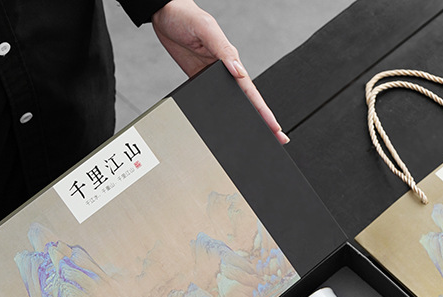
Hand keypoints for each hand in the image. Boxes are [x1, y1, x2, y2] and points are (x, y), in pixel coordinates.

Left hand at [151, 0, 289, 143]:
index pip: (251, 91)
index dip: (264, 111)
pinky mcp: (200, 79)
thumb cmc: (184, 15)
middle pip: (248, 101)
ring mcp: (213, 77)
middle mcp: (225, 70)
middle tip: (278, 138)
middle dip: (264, 120)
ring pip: (234, 103)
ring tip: (259, 136)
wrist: (163, 12)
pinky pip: (214, 101)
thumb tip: (238, 70)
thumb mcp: (206, 29)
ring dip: (247, 119)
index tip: (275, 126)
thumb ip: (223, 50)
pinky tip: (229, 125)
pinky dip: (223, 114)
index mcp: (230, 60)